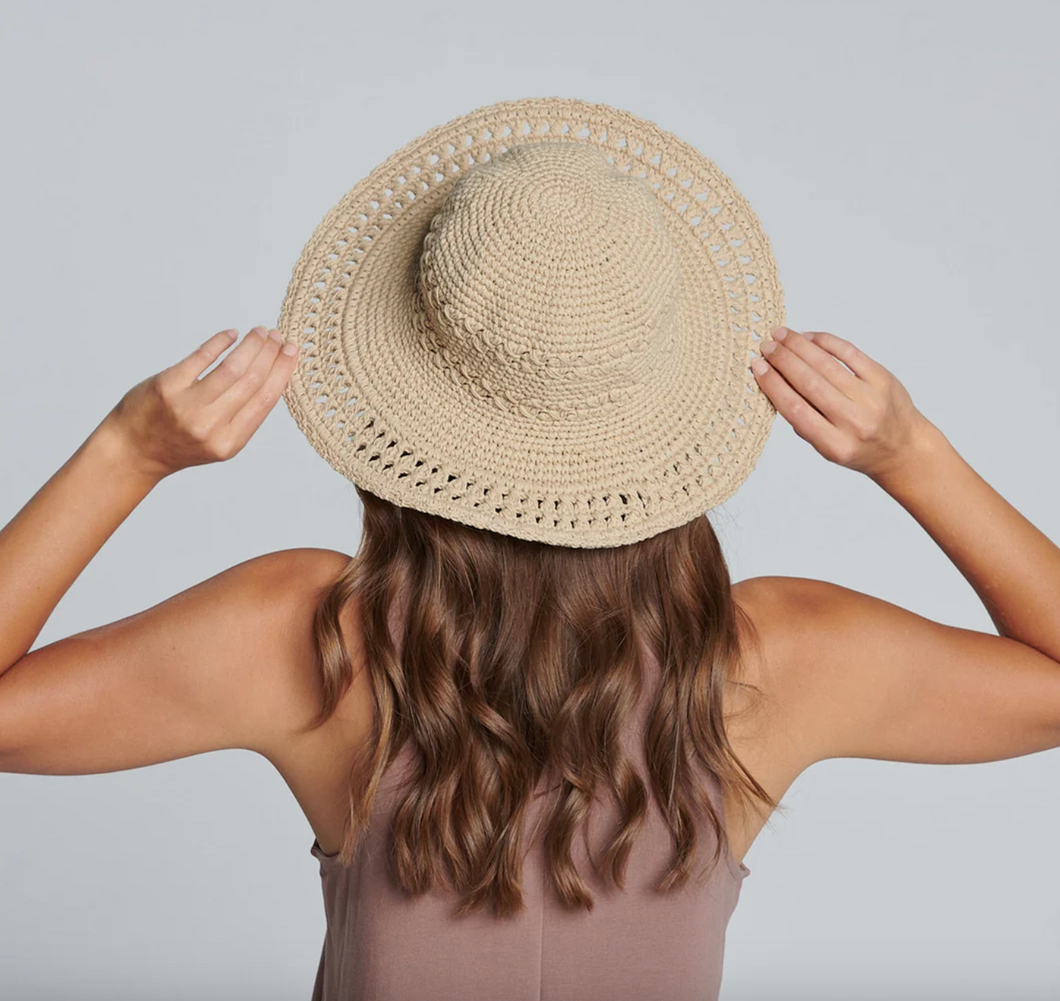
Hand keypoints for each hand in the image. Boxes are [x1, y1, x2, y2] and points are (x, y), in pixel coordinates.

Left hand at [102, 326, 298, 478]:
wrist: (132, 450)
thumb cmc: (179, 443)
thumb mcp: (218, 442)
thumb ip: (243, 416)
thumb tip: (272, 377)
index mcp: (229, 443)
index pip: (266, 400)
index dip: (282, 372)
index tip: (293, 352)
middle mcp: (210, 426)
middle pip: (252, 380)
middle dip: (270, 354)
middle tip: (278, 336)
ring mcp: (187, 406)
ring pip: (232, 368)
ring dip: (250, 345)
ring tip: (259, 332)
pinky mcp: (167, 386)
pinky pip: (201, 357)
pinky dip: (220, 342)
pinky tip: (230, 334)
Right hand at [751, 326, 936, 481]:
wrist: (904, 448)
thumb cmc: (859, 448)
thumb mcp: (826, 447)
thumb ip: (802, 419)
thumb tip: (773, 381)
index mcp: (835, 445)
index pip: (796, 409)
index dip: (773, 385)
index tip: (757, 367)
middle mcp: (854, 421)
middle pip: (809, 383)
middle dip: (783, 361)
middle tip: (765, 346)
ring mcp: (871, 398)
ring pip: (827, 365)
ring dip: (799, 346)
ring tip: (781, 336)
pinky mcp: (883, 379)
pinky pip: (850, 353)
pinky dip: (826, 342)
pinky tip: (809, 337)